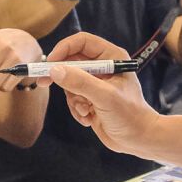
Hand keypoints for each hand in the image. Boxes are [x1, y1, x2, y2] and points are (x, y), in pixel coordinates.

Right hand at [42, 32, 161, 155]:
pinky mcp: (91, 99)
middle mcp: (103, 67)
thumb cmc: (130, 115)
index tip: (50, 63)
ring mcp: (96, 83)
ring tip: (86, 110)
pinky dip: (77, 109)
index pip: (82, 42)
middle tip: (43, 82)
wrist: (139, 139)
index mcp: (111, 57)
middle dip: (60, 76)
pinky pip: (73, 98)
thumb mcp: (105, 97)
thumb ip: (80, 82)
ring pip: (69, 83)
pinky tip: (89, 118)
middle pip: (71, 61)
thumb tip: (55, 70)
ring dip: (73, 99)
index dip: (64, 49)